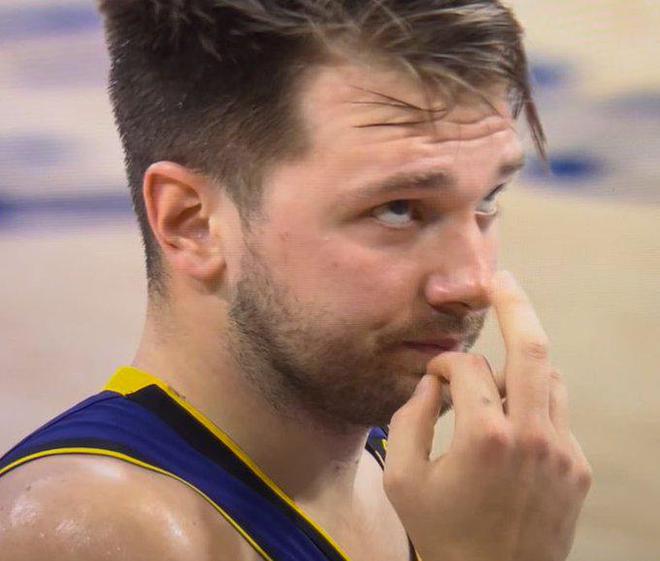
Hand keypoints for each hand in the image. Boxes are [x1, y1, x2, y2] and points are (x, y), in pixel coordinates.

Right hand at [384, 271, 592, 560]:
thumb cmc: (442, 534)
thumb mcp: (403, 478)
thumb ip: (410, 417)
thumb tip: (433, 380)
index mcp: (485, 437)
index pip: (466, 368)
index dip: (443, 364)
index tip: (432, 375)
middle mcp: (532, 437)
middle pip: (532, 347)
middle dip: (514, 304)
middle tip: (499, 279)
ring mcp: (562, 452)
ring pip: (549, 377)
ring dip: (519, 366)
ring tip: (494, 377)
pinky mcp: (577, 468)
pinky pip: (556, 413)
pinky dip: (532, 404)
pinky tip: (509, 424)